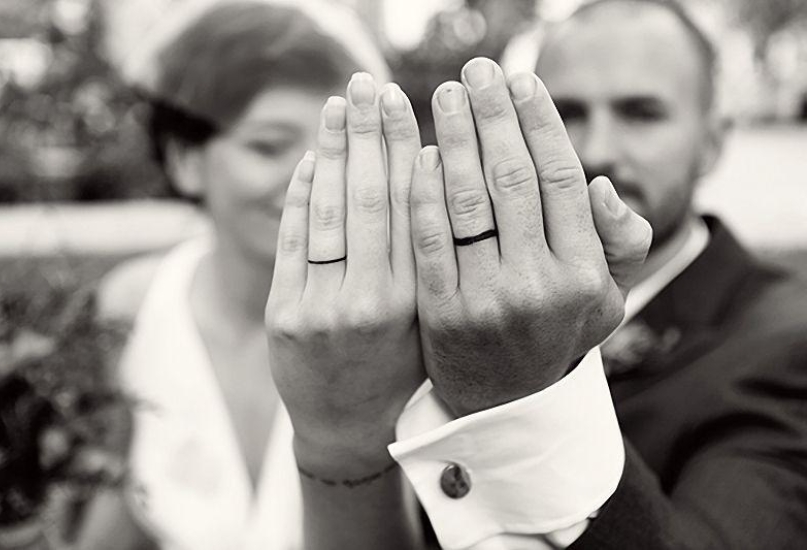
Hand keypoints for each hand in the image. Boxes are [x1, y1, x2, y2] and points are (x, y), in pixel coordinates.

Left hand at [266, 74, 423, 475]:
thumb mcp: (431, 318)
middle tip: (369, 84)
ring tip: (340, 105)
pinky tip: (313, 158)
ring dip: (334, 152)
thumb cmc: (403, 370)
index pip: (413, 208)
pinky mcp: (284, 315)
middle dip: (369, 134)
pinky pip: (292, 241)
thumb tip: (429, 172)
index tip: (405, 103)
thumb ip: (431, 255)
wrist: (349, 431)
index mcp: (417, 302)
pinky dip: (300, 195)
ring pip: (329, 213)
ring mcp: (321, 309)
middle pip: (370, 199)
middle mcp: (371, 303)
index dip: (406, 149)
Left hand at [410, 58, 650, 415]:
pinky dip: (423, 189)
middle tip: (477, 72)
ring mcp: (487, 300)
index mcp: (585, 274)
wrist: (503, 400)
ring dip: (455, 138)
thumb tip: (598, 182)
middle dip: (493, 115)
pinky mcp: (440, 312)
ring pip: (467, 200)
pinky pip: (430, 237)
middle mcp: (539, 285)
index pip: (562, 178)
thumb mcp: (607, 299)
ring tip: (444, 96)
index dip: (539, 123)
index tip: (521, 81)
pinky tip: (421, 152)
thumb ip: (619, 242)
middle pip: (512, 178)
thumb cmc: (555, 335)